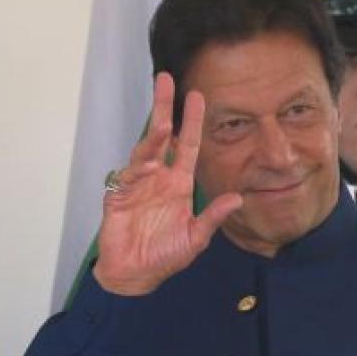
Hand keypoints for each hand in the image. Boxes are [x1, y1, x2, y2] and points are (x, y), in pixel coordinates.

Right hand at [92, 72, 242, 295]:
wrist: (134, 275)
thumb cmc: (163, 257)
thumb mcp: (195, 238)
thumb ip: (213, 217)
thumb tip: (238, 198)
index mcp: (178, 185)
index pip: (187, 146)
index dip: (192, 121)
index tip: (196, 95)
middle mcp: (158, 178)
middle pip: (161, 136)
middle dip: (164, 108)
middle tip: (165, 80)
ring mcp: (137, 185)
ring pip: (144, 151)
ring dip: (153, 138)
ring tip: (164, 124)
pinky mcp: (118, 196)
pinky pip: (129, 176)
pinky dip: (138, 168)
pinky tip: (149, 165)